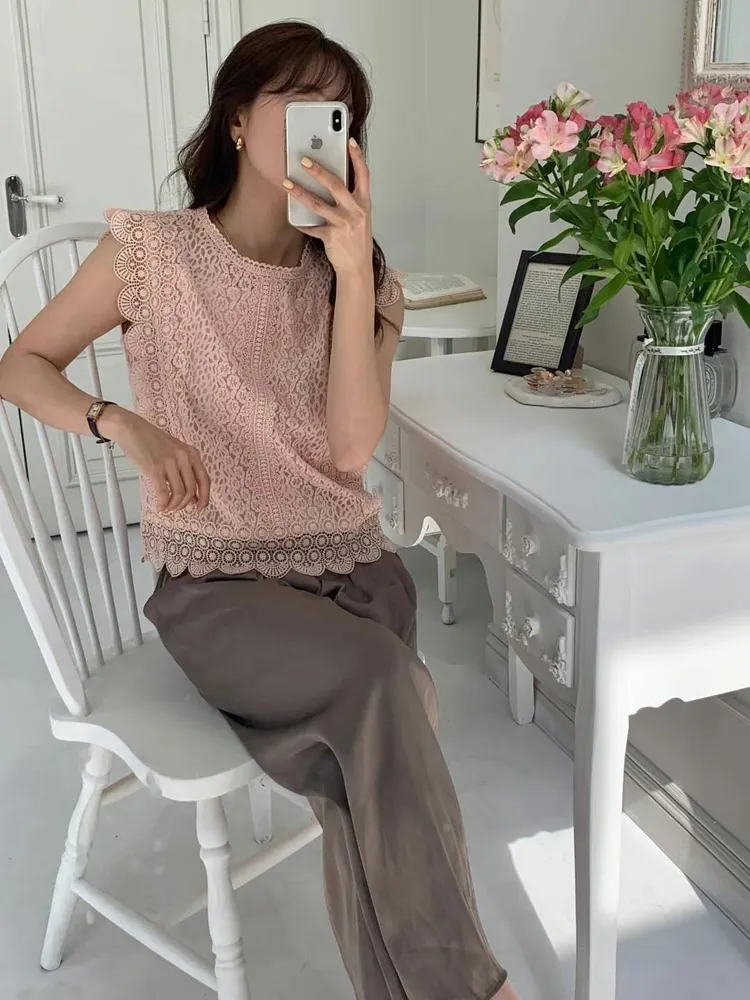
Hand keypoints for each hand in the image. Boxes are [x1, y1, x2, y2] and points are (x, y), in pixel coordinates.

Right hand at [100, 407, 209, 512]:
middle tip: (177, 508)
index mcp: (191, 453)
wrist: (132, 429)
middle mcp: (184, 457)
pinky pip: (163, 493)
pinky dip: (163, 504)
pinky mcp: (155, 468)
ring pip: (179, 493)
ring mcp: (170, 462)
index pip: (205, 479)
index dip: (205, 496)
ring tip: (168, 507)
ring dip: (174, 505)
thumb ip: (184, 468)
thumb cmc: (151, 440)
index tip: (202, 506)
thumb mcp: (175, 451)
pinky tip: (160, 507)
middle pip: (191, 489)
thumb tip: (191, 493)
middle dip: (185, 504)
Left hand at [284, 138, 372, 277]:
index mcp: (364, 203)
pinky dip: (301, 223)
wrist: (357, 267)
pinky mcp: (331, 237)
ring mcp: (343, 224)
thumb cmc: (357, 240)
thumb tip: (330, 181)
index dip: (357, 157)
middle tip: (304, 160)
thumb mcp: (360, 217)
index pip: (363, 175)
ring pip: (318, 204)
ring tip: (287, 183)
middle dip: (319, 171)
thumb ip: (350, 199)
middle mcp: (355, 211)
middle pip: (336, 185)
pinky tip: (293, 218)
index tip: (349, 142)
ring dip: (300, 193)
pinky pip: (312, 227)